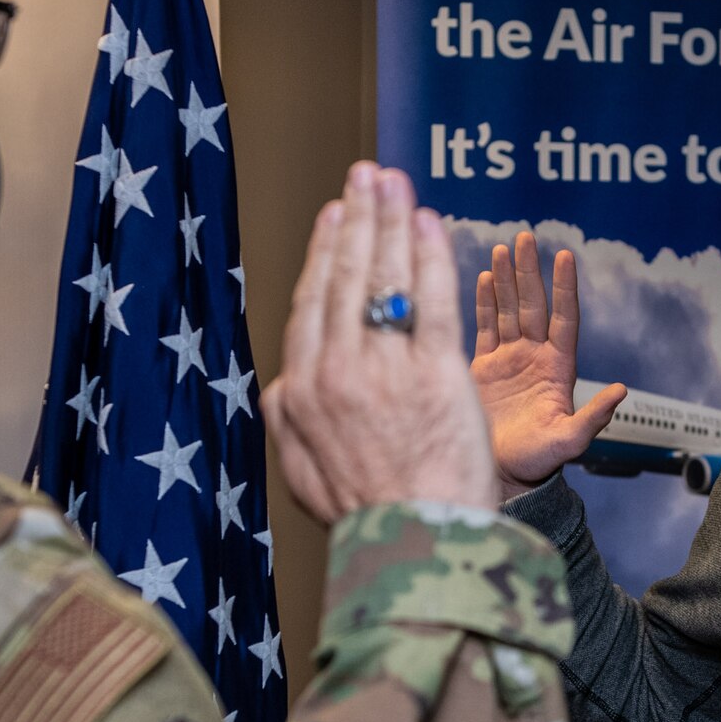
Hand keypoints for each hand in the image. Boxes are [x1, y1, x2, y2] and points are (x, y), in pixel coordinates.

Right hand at [262, 162, 497, 524]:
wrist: (416, 545)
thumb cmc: (367, 514)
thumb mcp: (303, 474)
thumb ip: (289, 425)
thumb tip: (283, 391)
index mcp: (299, 393)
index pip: (313, 303)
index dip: (324, 253)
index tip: (334, 217)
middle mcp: (337, 371)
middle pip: (346, 277)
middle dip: (357, 217)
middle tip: (366, 176)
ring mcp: (386, 368)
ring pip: (387, 278)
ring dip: (391, 220)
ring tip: (395, 182)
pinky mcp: (437, 372)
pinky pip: (433, 299)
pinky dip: (430, 255)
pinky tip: (430, 222)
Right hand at [471, 232, 624, 501]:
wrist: (499, 476)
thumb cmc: (537, 462)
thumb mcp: (568, 441)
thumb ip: (593, 417)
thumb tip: (622, 391)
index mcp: (558, 368)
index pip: (564, 318)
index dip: (564, 287)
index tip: (564, 255)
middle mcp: (534, 357)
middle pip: (533, 305)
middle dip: (529, 271)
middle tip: (525, 236)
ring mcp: (508, 360)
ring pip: (507, 310)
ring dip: (505, 279)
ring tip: (502, 247)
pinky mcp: (482, 368)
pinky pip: (484, 327)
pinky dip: (483, 302)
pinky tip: (480, 277)